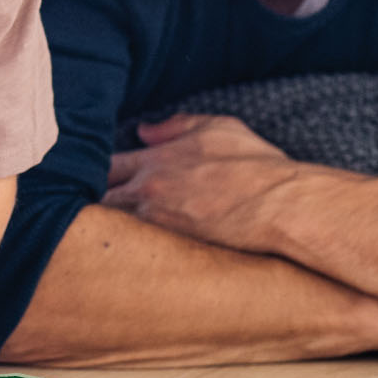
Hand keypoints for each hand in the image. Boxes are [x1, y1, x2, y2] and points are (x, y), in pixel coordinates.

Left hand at [102, 114, 308, 253]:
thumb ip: (176, 126)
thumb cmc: (257, 165)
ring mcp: (158, 219)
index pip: (106, 165)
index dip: (96, 172)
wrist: (283, 205)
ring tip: (104, 233)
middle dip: (95, 200)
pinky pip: (135, 247)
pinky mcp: (171, 245)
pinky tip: (125, 251)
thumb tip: (143, 130)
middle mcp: (148, 188)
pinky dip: (127, 247)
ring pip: (112, 223)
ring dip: (108, 225)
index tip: (98, 179)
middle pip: (100, 196)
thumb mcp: (218, 128)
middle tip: (95, 208)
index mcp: (156, 159)